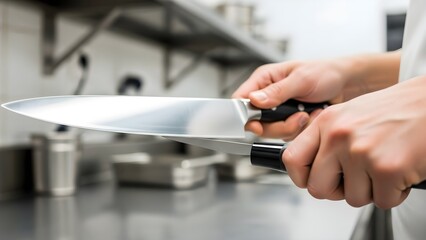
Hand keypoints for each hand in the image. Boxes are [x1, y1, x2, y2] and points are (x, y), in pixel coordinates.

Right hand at [232, 59, 351, 139]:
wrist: (348, 85)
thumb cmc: (326, 73)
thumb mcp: (301, 79)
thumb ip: (277, 91)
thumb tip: (255, 100)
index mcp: (264, 80)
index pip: (241, 100)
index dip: (244, 115)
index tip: (256, 125)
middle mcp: (267, 96)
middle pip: (256, 122)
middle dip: (277, 125)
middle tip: (296, 117)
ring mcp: (278, 111)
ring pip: (272, 131)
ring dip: (292, 127)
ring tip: (307, 114)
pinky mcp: (288, 122)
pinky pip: (287, 135)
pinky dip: (301, 130)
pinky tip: (311, 117)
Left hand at [284, 76, 425, 208]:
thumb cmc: (395, 110)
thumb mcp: (350, 115)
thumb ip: (327, 139)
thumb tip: (312, 167)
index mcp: (326, 122)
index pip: (292, 159)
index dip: (301, 178)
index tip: (312, 180)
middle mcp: (338, 136)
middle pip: (317, 188)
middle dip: (337, 191)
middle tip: (355, 180)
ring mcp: (361, 152)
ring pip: (352, 198)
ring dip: (370, 190)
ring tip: (384, 167)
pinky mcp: (386, 168)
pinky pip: (382, 201)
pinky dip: (394, 193)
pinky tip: (401, 171)